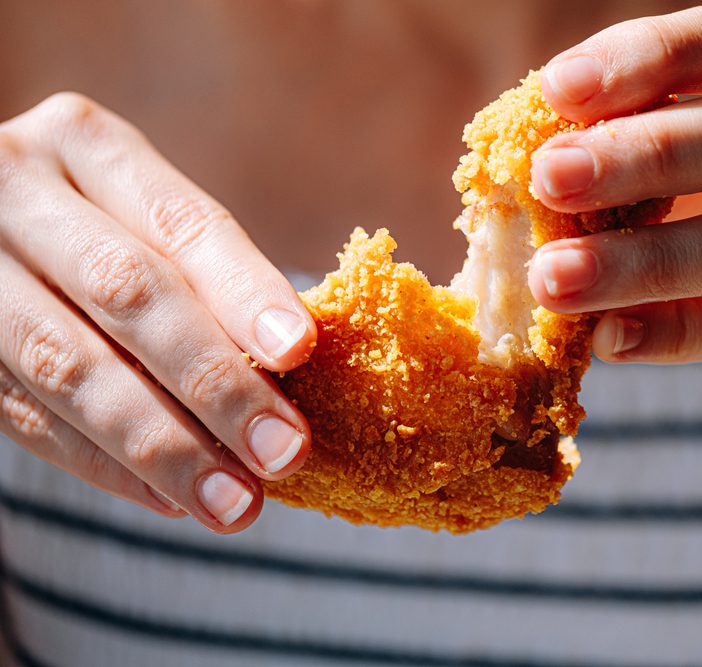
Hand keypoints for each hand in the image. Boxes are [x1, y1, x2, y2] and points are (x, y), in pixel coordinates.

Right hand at [0, 93, 315, 531]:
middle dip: (213, 380)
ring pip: (68, 364)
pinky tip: (169, 500)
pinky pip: (26, 418)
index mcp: (87, 144)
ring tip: (235, 502)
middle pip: (126, 289)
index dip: (244, 288)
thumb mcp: (143, 222)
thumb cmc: (103, 235)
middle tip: (284, 450)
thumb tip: (294, 370)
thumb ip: (204, 278)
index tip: (299, 349)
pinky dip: (105, 467)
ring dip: (162, 446)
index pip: (182, 222)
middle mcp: (15, 188)